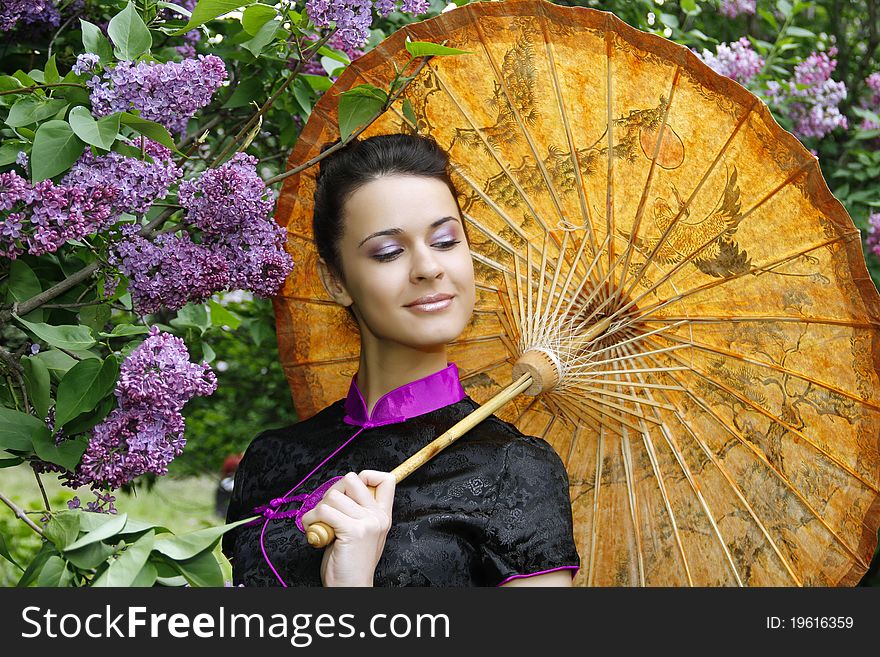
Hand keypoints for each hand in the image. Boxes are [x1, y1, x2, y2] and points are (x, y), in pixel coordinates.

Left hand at [300, 470, 395, 586]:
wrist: (350, 587)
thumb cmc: (350, 563)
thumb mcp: (362, 533)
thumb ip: (357, 512)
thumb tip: (339, 491)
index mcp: (382, 515)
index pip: (385, 479)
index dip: (365, 476)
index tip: (349, 491)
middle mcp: (378, 516)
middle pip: (352, 479)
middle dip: (333, 491)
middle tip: (328, 511)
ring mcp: (367, 523)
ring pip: (333, 496)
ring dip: (318, 509)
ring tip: (319, 525)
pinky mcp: (352, 531)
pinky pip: (324, 511)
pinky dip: (311, 519)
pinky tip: (314, 530)